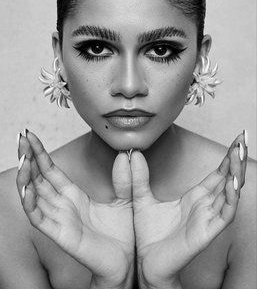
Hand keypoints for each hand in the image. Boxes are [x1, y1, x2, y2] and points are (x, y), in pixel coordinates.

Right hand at [16, 130, 133, 288]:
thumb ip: (124, 178)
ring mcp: (60, 220)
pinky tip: (27, 188)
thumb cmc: (123, 233)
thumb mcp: (126, 198)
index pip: (51, 171)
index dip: (40, 154)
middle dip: (29, 158)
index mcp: (74, 195)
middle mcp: (62, 206)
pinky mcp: (61, 235)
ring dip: (27, 177)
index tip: (31, 136)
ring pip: (35, 196)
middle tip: (21, 138)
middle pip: (38, 178)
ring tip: (23, 157)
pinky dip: (31, 204)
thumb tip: (126, 155)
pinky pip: (40, 219)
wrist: (126, 261)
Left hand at [131, 133, 246, 287]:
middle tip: (244, 139)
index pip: (217, 174)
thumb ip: (139, 178)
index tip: (236, 141)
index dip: (227, 158)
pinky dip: (231, 199)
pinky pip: (224, 214)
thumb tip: (133, 155)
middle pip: (227, 179)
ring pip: (229, 194)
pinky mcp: (206, 232)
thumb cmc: (148, 234)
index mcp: (194, 198)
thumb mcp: (141, 199)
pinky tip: (233, 183)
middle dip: (236, 160)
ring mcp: (207, 219)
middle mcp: (205, 206)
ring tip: (240, 155)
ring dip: (236, 174)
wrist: (146, 263)